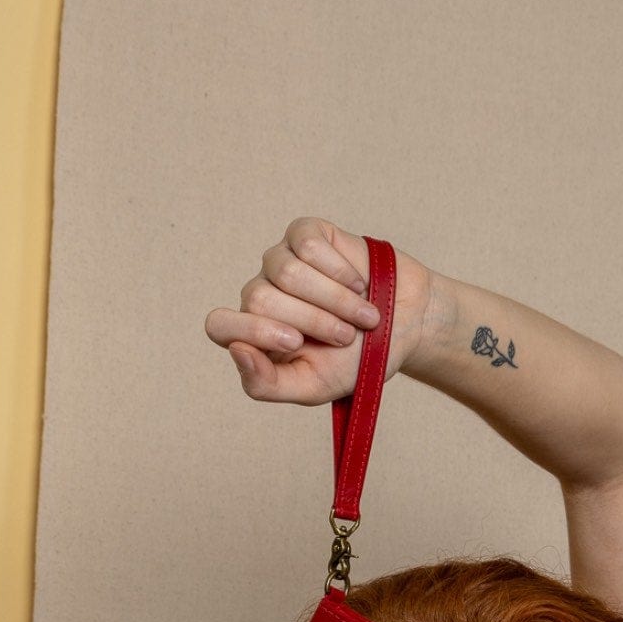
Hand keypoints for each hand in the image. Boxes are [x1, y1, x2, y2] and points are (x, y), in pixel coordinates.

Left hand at [204, 217, 434, 404]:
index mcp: (253, 335)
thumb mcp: (311, 386)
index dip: (252, 331)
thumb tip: (235, 351)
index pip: (218, 326)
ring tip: (362, 315)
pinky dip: (340, 271)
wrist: (403, 327)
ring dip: (334, 300)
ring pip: (286, 272)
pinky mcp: (304, 234)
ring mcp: (279, 261)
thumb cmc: (355, 360)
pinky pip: (308, 246)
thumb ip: (265, 384)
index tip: (296, 341)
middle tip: (346, 337)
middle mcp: (260, 294)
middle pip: (259, 298)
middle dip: (312, 321)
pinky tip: (358, 283)